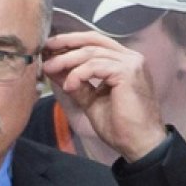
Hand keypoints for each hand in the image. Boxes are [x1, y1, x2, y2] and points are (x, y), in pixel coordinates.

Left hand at [41, 31, 166, 162]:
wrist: (140, 144)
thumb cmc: (120, 126)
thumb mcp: (91, 100)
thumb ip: (76, 82)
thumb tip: (54, 69)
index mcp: (124, 62)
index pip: (95, 42)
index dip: (72, 41)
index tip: (50, 47)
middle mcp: (130, 58)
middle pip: (92, 41)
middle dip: (66, 43)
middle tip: (45, 50)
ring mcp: (131, 63)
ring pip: (91, 53)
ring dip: (66, 61)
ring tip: (49, 69)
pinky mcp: (128, 72)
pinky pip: (95, 66)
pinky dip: (78, 74)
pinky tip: (68, 86)